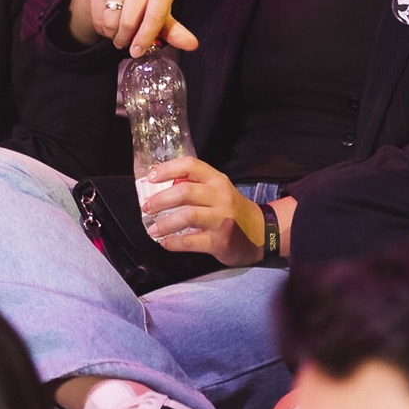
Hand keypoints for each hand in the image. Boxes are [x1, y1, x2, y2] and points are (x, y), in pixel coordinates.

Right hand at [71, 0, 199, 55]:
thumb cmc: (143, 0)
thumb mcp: (160, 13)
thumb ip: (174, 31)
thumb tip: (192, 45)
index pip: (154, 16)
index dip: (145, 37)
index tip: (137, 51)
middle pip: (129, 21)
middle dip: (126, 39)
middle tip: (126, 43)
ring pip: (111, 21)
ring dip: (113, 34)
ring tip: (118, 33)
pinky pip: (99, 15)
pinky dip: (102, 26)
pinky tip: (108, 21)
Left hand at [139, 155, 263, 266]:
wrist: (261, 233)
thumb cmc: (233, 210)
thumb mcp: (219, 191)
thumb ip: (196, 186)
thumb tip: (159, 188)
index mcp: (217, 180)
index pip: (190, 165)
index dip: (167, 169)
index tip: (150, 177)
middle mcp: (220, 196)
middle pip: (185, 191)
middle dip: (160, 200)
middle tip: (147, 207)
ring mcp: (222, 219)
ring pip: (187, 216)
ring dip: (164, 223)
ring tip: (152, 229)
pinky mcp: (220, 241)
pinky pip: (191, 241)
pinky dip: (174, 242)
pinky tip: (166, 243)